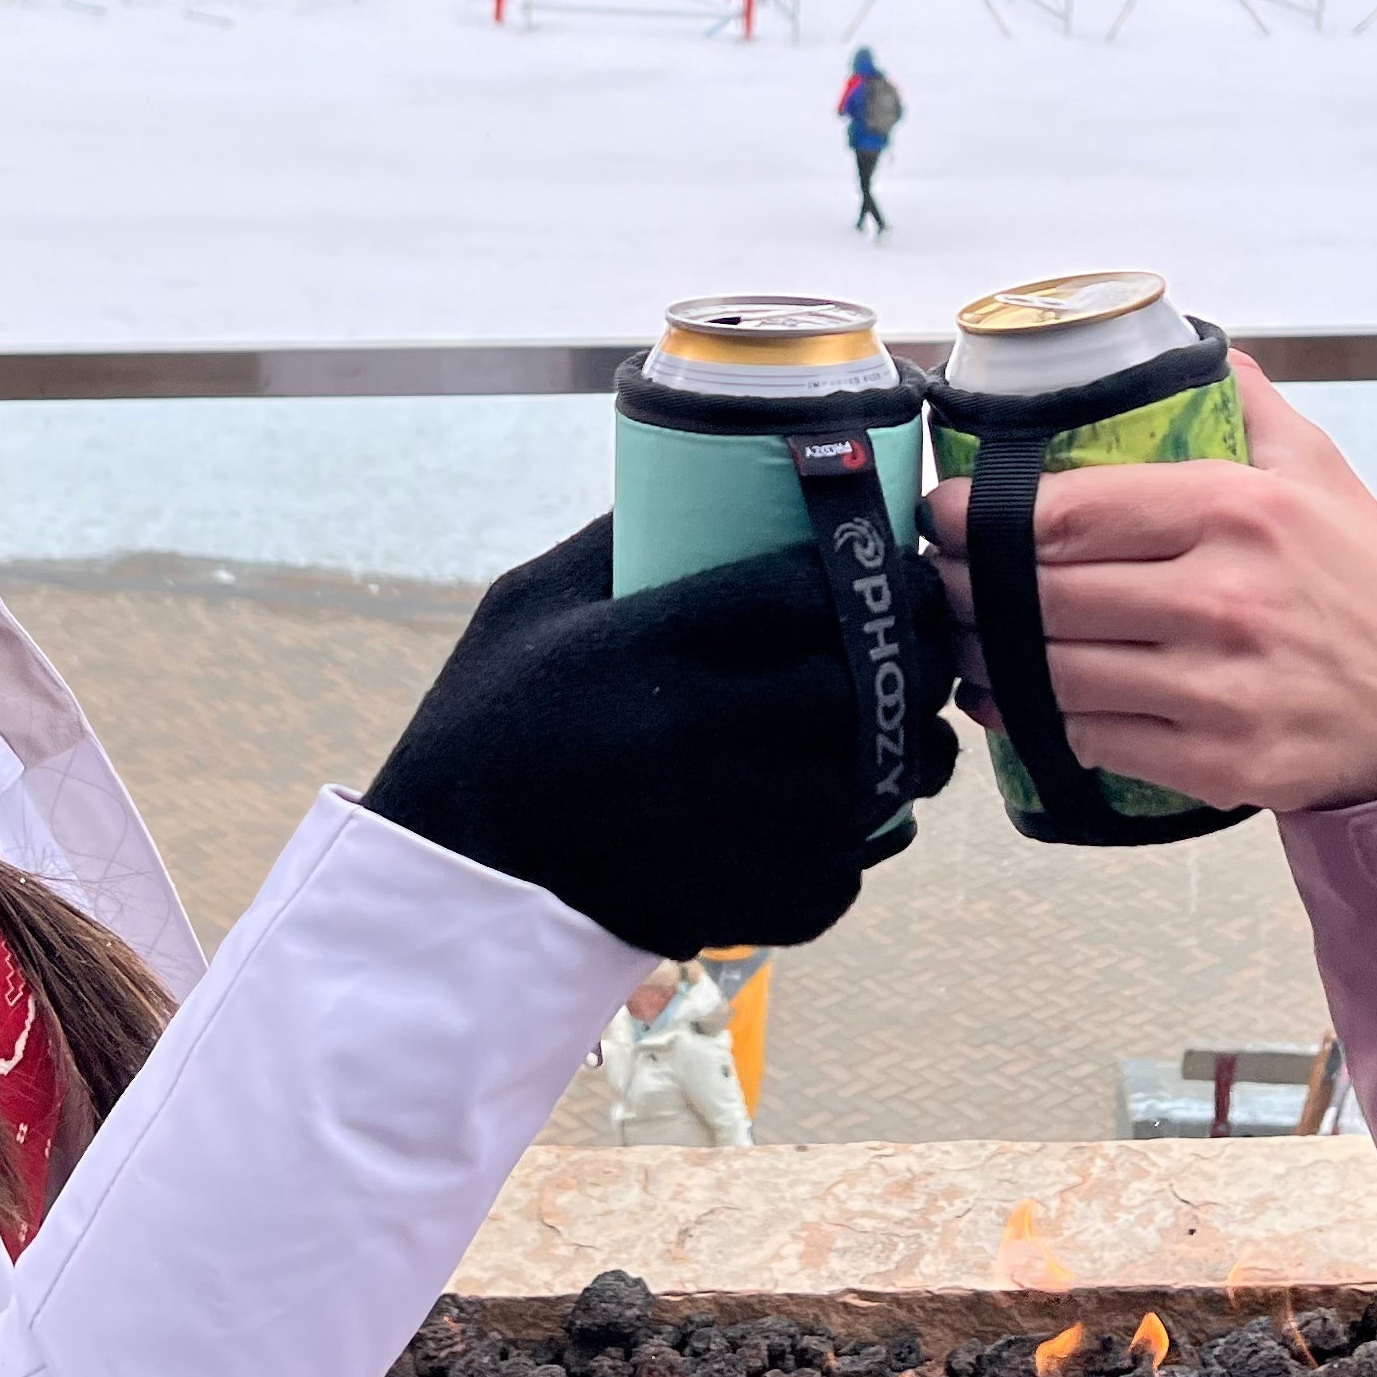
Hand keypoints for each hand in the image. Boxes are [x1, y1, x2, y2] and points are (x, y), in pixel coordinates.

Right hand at [364, 514, 958, 955]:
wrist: (446, 870)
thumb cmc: (487, 719)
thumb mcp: (531, 602)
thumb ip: (621, 540)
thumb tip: (706, 476)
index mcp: (649, 643)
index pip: (806, 593)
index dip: (878, 579)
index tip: (904, 573)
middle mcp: (691, 729)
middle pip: (858, 687)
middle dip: (915, 664)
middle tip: (930, 653)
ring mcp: (710, 823)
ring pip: (863, 788)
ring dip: (906, 764)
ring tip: (918, 744)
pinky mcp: (719, 900)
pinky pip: (832, 882)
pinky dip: (856, 857)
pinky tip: (854, 830)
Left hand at [922, 358, 1376, 816]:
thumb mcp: (1326, 475)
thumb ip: (1252, 407)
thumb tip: (1200, 351)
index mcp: (1236, 510)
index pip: (1067, 511)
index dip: (982, 515)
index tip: (944, 512)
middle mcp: (1221, 597)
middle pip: (1043, 593)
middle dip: (969, 587)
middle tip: (942, 577)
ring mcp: (1216, 687)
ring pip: (1052, 671)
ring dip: (987, 659)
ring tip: (962, 640)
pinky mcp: (1214, 760)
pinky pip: (1090, 737)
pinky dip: (1035, 723)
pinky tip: (1008, 704)